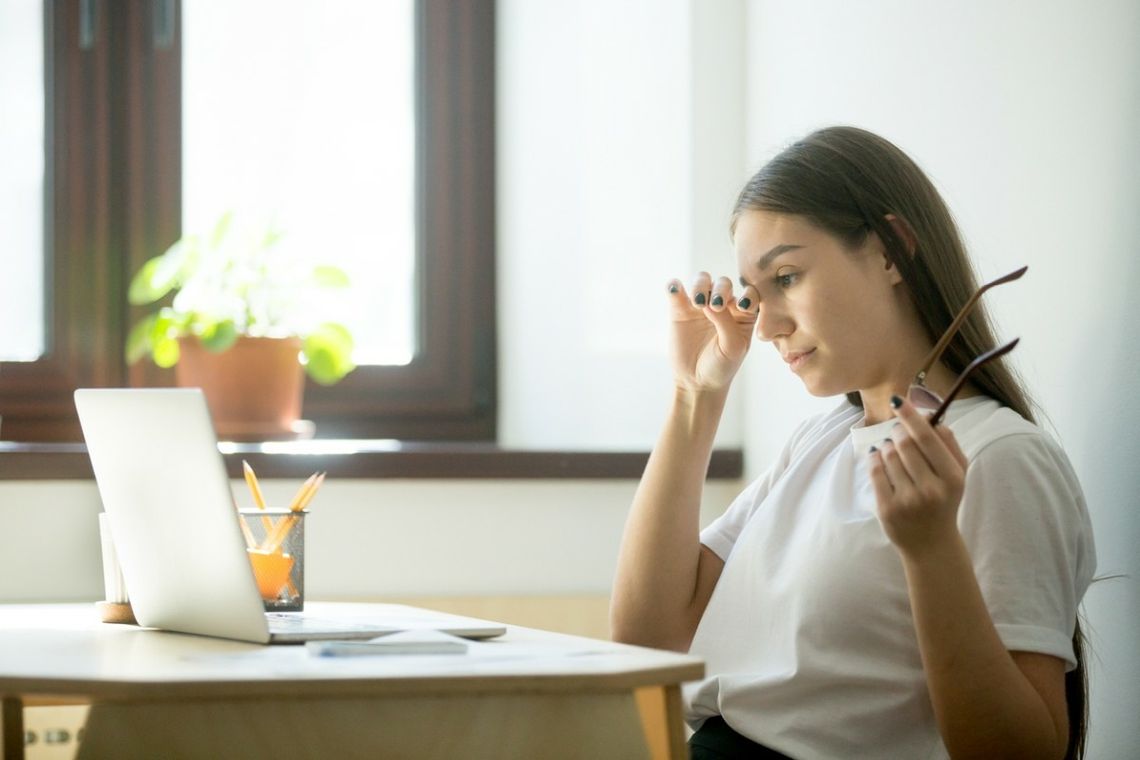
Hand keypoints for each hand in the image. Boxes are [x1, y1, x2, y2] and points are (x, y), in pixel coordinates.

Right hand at [666, 272, 758, 392]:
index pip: (749, 293)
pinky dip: (674, 285)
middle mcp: (723, 304)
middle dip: (721, 290)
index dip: (747, 294)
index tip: (741, 306)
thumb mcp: (732, 347)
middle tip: (715, 305)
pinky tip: (674, 290)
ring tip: (698, 302)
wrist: (696, 381)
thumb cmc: (722, 365)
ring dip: (700, 285)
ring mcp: (700, 305)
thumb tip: (709, 300)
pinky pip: (675, 289)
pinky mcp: (679, 309)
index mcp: (743, 313)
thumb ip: (726, 321)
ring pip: (701, 280)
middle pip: (723, 283)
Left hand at [868, 396, 968, 556]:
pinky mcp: (887, 508)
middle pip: (904, 443)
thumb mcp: (957, 476)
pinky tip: (878, 457)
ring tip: (892, 450)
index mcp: (952, 477)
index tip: (898, 401)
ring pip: (887, 455)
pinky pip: (875, 472)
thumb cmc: (944, 502)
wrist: (931, 544)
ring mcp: (908, 500)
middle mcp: (931, 489)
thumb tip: (933, 418)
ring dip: (886, 446)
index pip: (927, 438)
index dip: (910, 416)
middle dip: (897, 432)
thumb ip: (949, 446)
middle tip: (896, 432)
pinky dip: (874, 459)